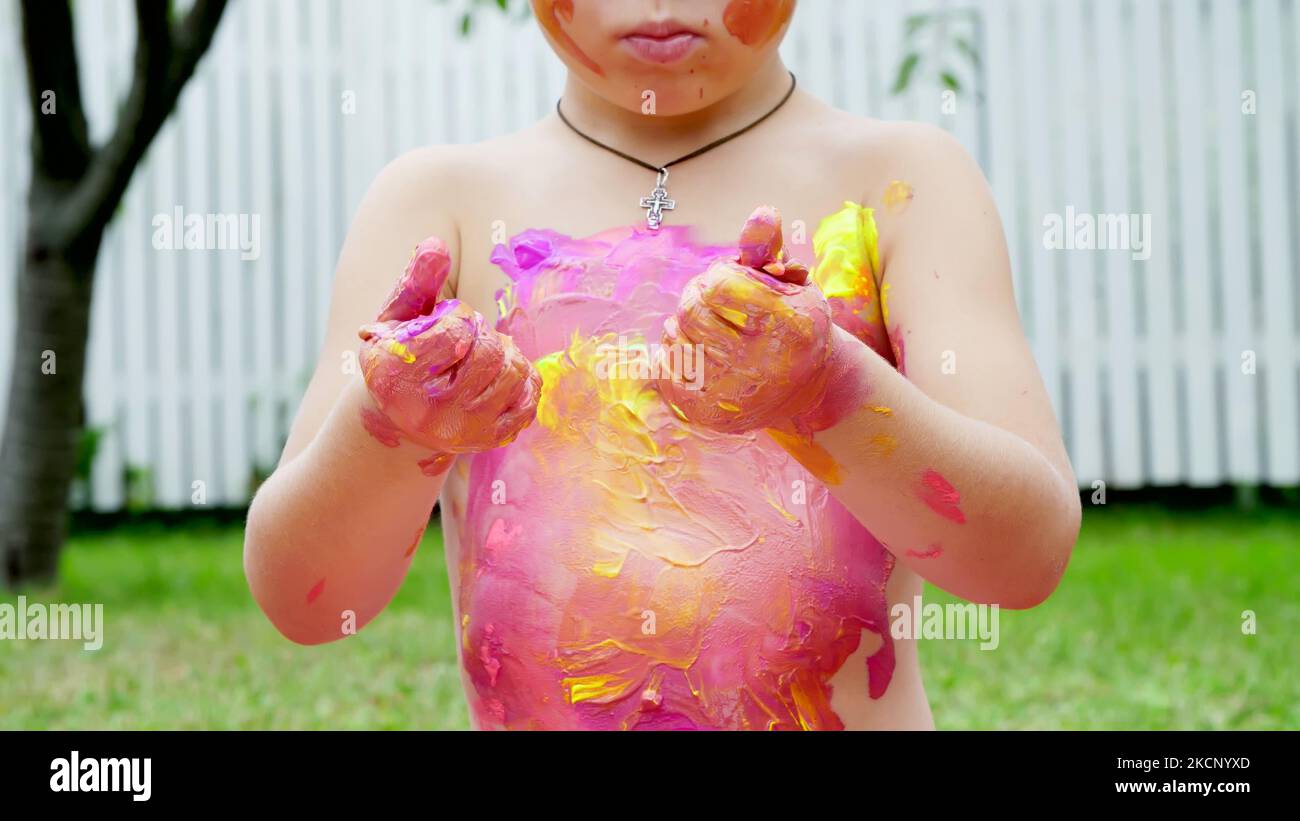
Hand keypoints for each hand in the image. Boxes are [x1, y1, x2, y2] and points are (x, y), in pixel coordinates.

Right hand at [357, 237, 539, 471]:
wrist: (399, 423)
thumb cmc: (396, 359)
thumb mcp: (393, 320)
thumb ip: (414, 282)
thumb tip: (435, 244)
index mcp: (398, 377)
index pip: (456, 330)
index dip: (457, 315)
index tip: (444, 320)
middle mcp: (431, 411)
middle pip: (488, 352)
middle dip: (483, 333)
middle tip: (468, 335)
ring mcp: (465, 429)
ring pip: (513, 372)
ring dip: (505, 351)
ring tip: (484, 350)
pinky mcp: (492, 438)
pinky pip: (530, 397)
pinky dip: (523, 376)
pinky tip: (501, 371)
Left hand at [657, 207, 832, 433]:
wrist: (803, 388)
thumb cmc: (792, 324)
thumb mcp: (789, 282)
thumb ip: (767, 248)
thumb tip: (762, 211)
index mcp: (789, 325)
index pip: (718, 284)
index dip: (717, 277)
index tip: (730, 284)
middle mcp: (763, 364)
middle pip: (690, 311)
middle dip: (697, 300)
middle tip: (715, 305)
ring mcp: (733, 393)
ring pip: (674, 336)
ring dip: (683, 325)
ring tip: (710, 330)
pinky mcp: (706, 412)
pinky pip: (664, 366)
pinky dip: (674, 352)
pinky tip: (699, 354)